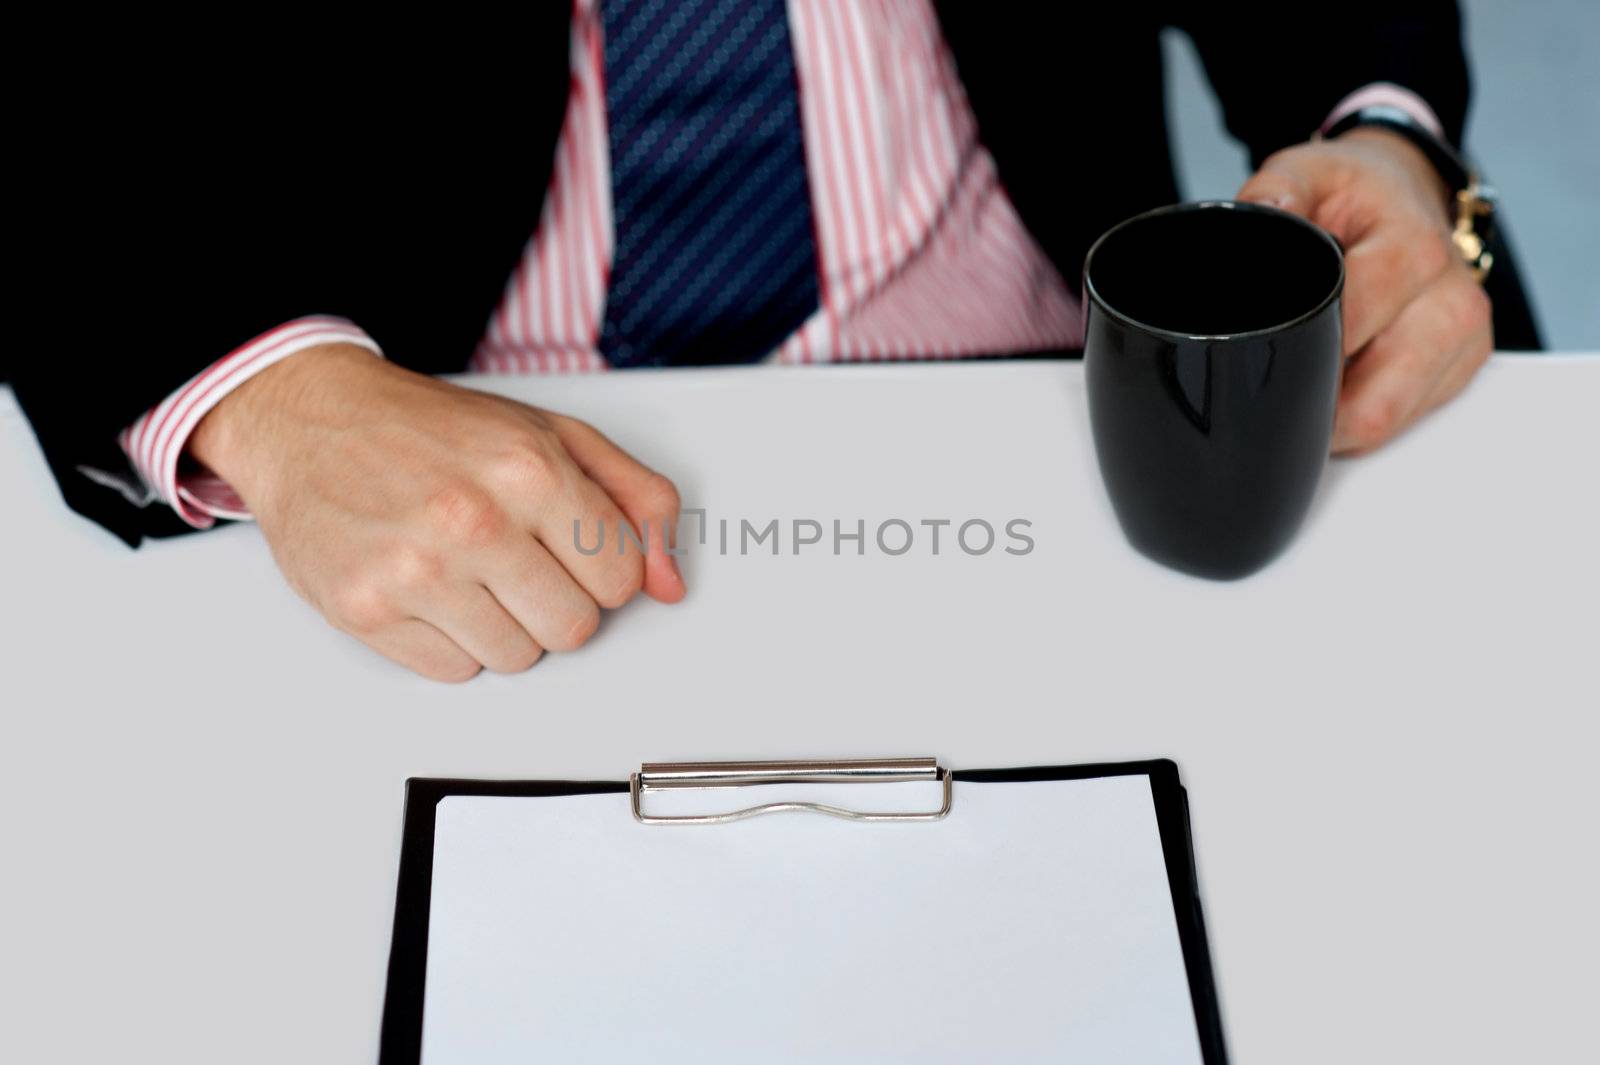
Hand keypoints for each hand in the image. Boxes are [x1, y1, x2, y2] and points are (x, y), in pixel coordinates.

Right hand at [189, 345, 685, 680]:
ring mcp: (416, 571)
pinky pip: (455, 671)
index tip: (571, 549)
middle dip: (558, 601)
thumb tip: (669, 581)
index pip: (621, 578)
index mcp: (530, 471)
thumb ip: (635, 501)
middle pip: (575, 630)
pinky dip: (451, 641)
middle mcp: (473, 521)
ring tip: (472, 571)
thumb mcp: (553, 436)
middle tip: (520, 561)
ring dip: (505, 625)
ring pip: (518, 659)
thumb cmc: (434, 429)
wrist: (312, 420)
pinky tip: (433, 589)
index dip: (602, 568)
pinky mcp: (366, 610)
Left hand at [1237, 127, 1492, 452]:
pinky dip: (1362, 413)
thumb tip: (1262, 215)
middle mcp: (1450, 297)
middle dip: (1311, 397)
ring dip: (1335, 417)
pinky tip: (1340, 382)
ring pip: (1385, 418)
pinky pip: (1402, 419)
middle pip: (1369, 396)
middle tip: (1267, 381)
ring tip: (1299, 384)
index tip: (1257, 359)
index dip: (1296, 352)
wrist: (1408, 187)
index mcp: (1413, 249)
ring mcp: (1463, 336)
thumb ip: (1277, 193)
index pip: (1348, 328)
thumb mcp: (1309, 173)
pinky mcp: (1467, 361)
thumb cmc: (1355, 191)